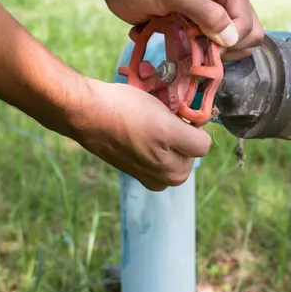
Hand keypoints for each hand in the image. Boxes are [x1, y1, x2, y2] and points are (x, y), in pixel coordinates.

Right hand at [71, 78, 211, 190]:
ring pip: (173, 151)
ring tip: (148, 124)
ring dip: (167, 139)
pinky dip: (152, 143)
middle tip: (161, 117)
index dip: (192, 124)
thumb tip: (201, 139)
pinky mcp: (135, 171)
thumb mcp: (166, 120)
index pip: (203, 143)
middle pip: (189, 150)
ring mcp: (149, 176)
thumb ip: (193, 137)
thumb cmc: (126, 112)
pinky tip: (138, 130)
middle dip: (180, 134)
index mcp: (175, 171)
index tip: (176, 114)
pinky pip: (156, 155)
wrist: (87, 114)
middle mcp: (164, 179)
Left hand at [101, 0, 263, 60]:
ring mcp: (215, 16)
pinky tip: (184, 49)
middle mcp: (228, 1)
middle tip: (199, 47)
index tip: (204, 43)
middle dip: (226, 49)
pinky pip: (212, 50)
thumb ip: (208, 15)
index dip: (229, 40)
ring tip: (190, 47)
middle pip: (247, 38)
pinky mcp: (200, 30)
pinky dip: (200, 55)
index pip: (248, 25)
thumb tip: (231, 39)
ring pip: (231, 47)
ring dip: (212, 54)